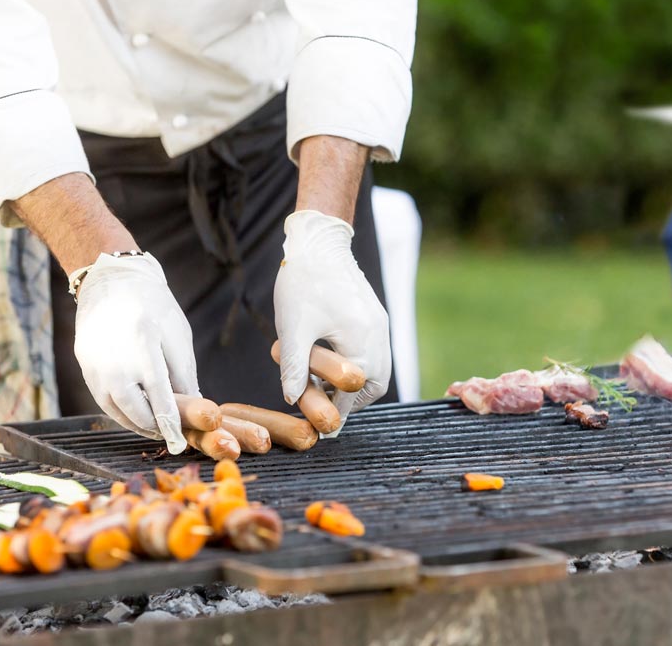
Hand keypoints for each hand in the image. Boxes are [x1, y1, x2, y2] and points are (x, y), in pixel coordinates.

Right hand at [74, 252, 197, 452]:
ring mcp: (95, 366)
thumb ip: (183, 375)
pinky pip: (103, 400)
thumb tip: (192, 408)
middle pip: (135, 411)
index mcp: (144, 348)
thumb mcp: (177, 336)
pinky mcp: (84, 367)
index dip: (171, 423)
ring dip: (137, 424)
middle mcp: (115, 361)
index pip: (160, 398)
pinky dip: (120, 412)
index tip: (180, 440)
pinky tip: (135, 414)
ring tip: (155, 427)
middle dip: (155, 427)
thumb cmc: (154, 307)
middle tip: (171, 433)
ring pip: (117, 411)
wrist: (112, 281)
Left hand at [274, 210, 391, 435]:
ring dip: (356, 381)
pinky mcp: (375, 314)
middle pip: (374, 384)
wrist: (319, 241)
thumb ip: (293, 367)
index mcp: (362, 341)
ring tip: (328, 386)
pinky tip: (334, 360)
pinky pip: (374, 349)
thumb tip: (290, 399)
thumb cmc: (303, 283)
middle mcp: (379, 335)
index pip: (352, 392)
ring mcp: (381, 324)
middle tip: (328, 406)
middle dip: (352, 399)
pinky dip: (358, 362)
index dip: (336, 412)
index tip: (325, 429)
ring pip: (378, 368)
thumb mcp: (293, 329)